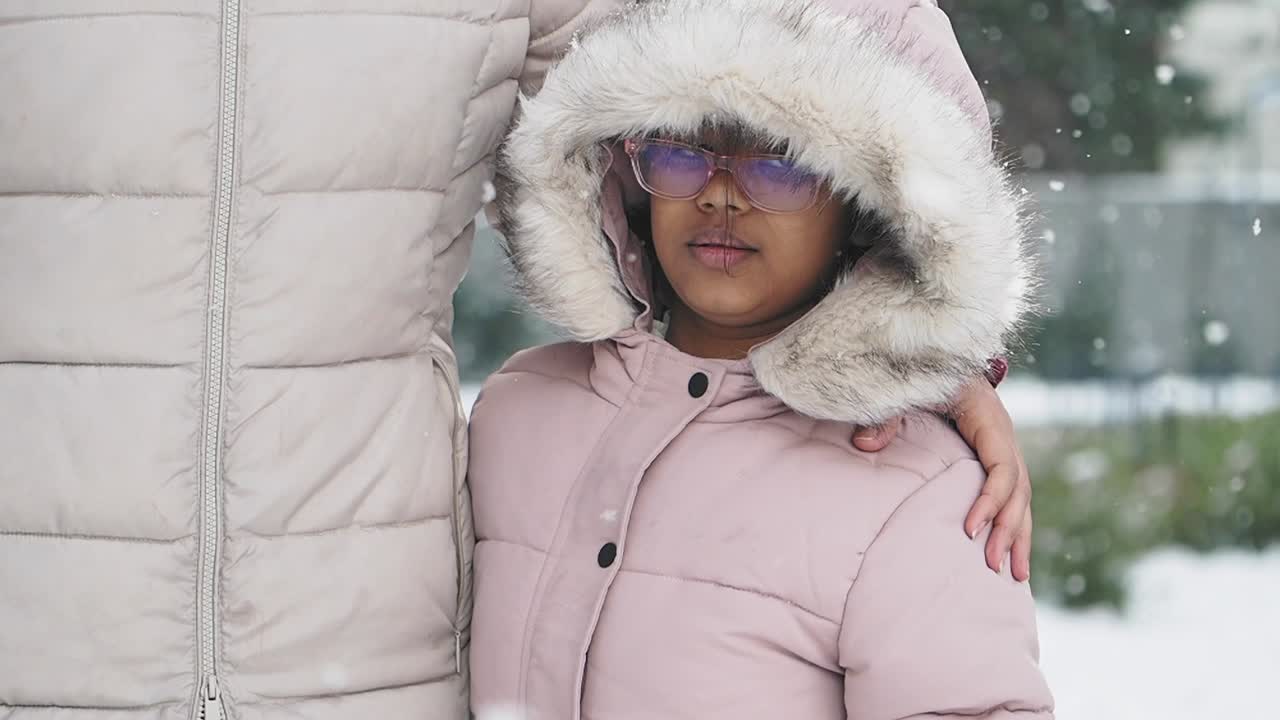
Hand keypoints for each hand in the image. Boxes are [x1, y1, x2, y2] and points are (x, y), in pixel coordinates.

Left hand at [851, 377, 1031, 581]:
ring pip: (1022, 498)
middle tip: (993, 566)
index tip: (970, 530)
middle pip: (1018, 489)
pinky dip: (1014, 526)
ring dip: (1019, 535)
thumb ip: (886, 414)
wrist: (938, 356)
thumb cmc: (921, 371)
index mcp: (988, 417)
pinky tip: (1011, 556)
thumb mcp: (905, 387)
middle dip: (1009, 529)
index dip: (990, 499)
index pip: (1001, 465)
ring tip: (1015, 576)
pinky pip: (1012, 496)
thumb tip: (862, 444)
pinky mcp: (995, 459)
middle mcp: (1004, 435)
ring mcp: (1004, 448)